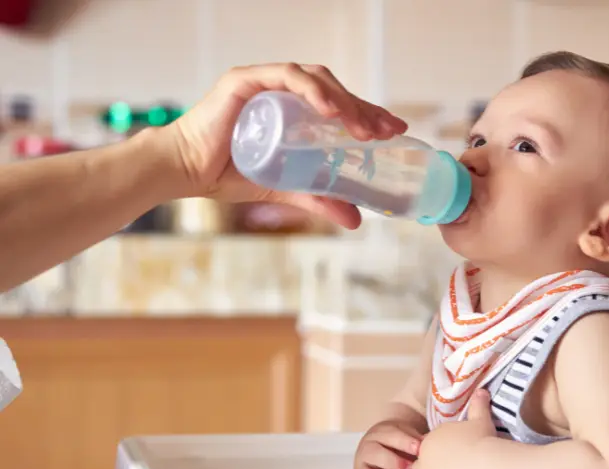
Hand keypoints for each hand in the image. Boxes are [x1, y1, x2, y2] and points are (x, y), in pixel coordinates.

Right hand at [165, 63, 407, 228]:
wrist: (184, 173)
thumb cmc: (227, 175)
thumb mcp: (284, 188)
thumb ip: (318, 199)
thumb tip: (357, 221)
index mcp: (291, 108)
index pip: (338, 104)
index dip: (368, 113)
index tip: (394, 129)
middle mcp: (280, 89)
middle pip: (333, 89)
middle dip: (364, 108)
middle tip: (388, 131)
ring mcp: (263, 81)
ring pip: (316, 80)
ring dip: (345, 101)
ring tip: (365, 129)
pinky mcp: (245, 80)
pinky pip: (286, 77)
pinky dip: (313, 91)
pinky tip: (331, 111)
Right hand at [354, 419, 422, 468]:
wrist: (377, 452)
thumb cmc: (395, 443)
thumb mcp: (404, 435)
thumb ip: (415, 439)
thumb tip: (428, 442)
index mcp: (376, 435)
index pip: (389, 437)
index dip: (404, 443)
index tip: (419, 449)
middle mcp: (366, 453)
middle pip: (374, 455)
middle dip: (394, 463)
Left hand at [413, 390, 496, 468]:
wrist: (483, 464)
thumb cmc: (481, 440)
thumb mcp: (481, 419)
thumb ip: (478, 405)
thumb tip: (482, 391)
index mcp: (432, 436)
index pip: (430, 444)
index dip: (441, 450)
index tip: (454, 454)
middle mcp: (424, 453)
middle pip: (423, 460)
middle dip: (433, 464)